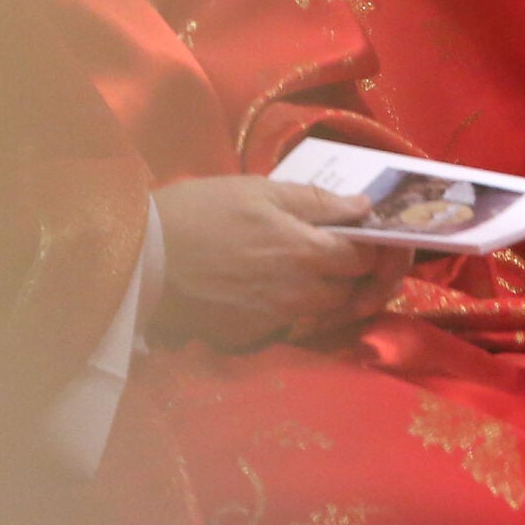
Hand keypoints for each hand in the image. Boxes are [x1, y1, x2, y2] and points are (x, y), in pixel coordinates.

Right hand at [150, 177, 393, 350]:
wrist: (141, 258)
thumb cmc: (200, 212)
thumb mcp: (260, 190)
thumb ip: (317, 202)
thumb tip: (364, 208)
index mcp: (305, 252)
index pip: (366, 257)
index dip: (382, 245)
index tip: (383, 233)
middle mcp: (298, 292)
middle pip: (354, 291)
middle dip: (370, 275)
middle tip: (369, 255)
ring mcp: (276, 318)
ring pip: (329, 312)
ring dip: (342, 295)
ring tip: (338, 271)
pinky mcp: (252, 334)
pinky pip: (296, 324)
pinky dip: (308, 309)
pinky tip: (299, 288)